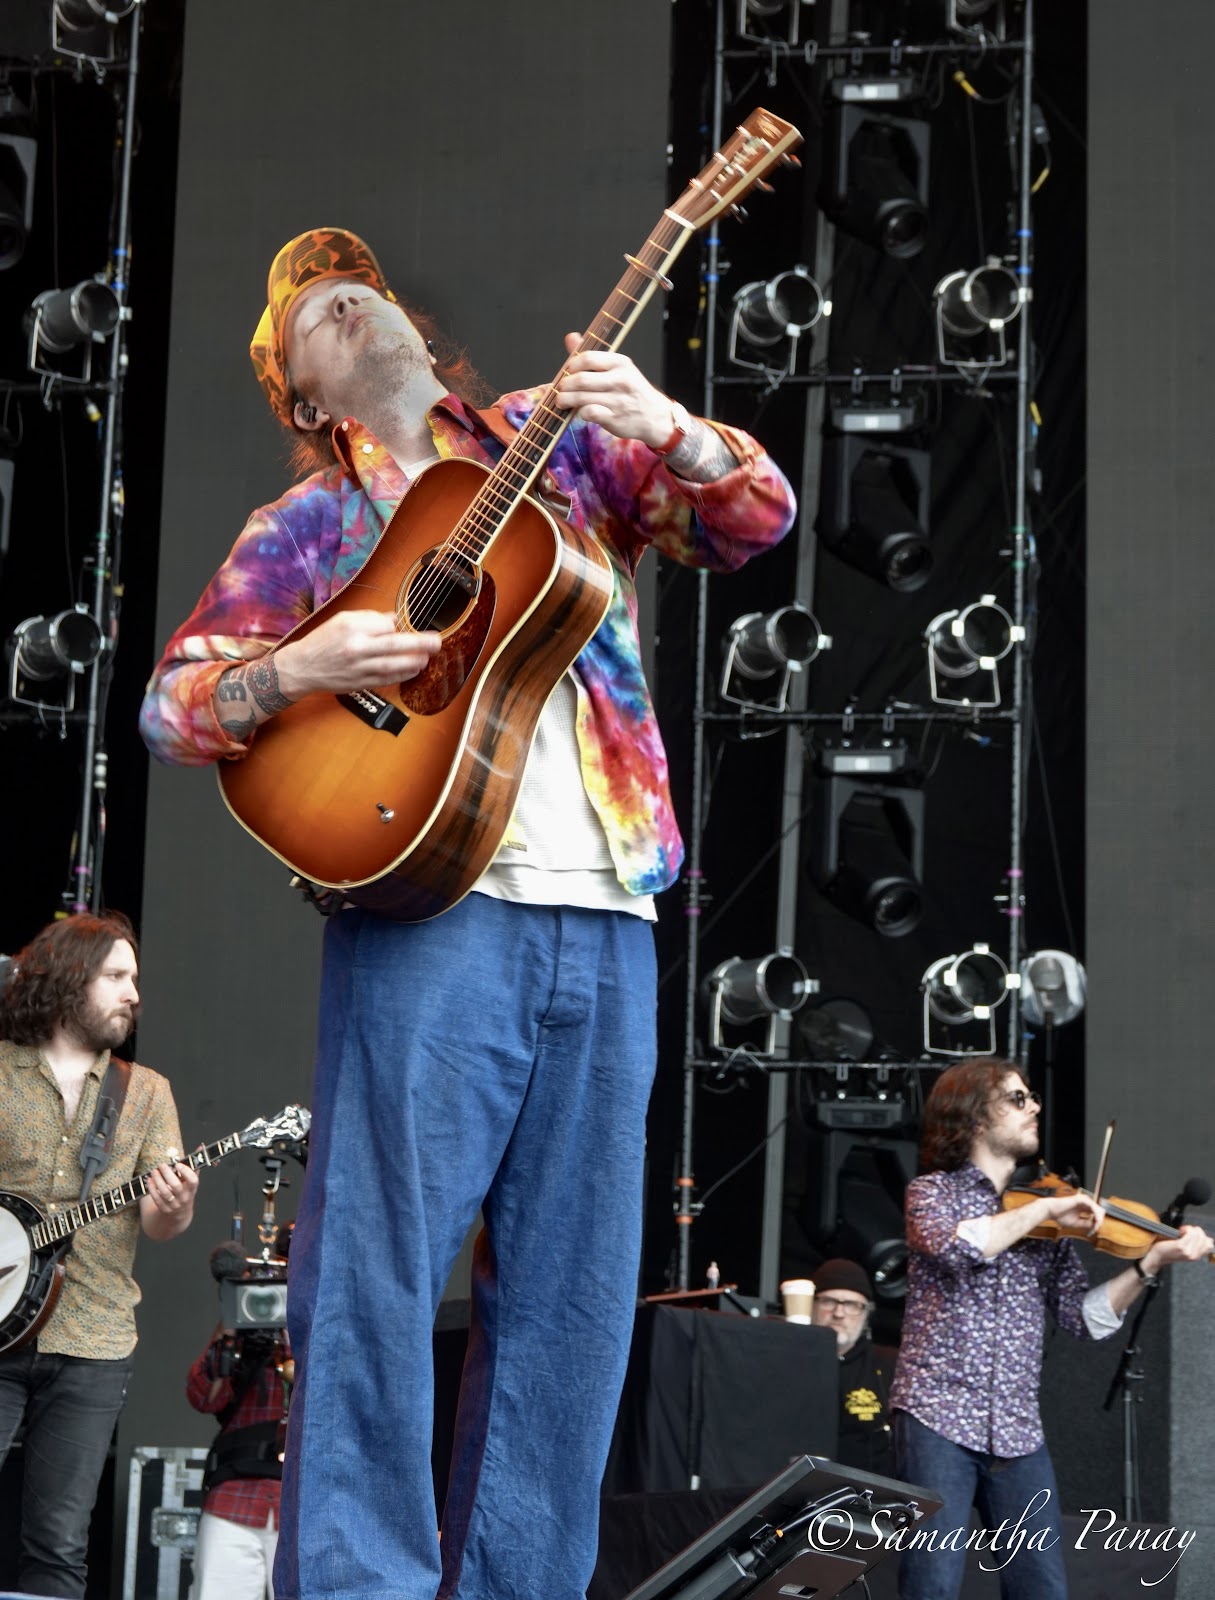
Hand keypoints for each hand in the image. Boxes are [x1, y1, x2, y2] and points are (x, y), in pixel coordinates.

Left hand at [146, 1158, 197, 1217]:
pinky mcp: (164, 1209)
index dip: (186, 1172)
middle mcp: (184, 1197)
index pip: (193, 1180)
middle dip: (167, 1174)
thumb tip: (200, 1146)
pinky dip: (152, 1188)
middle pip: (176, 1186)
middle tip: (161, 1165)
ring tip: (154, 1171)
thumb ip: (194, 1164)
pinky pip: (157, 1198)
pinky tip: (149, 1180)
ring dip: (158, 1180)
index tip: (178, 1164)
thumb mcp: (191, 1180)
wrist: (180, 1213)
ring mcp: (174, 1204)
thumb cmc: (186, 1191)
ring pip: (165, 1192)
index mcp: (192, 1189)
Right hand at [276, 610, 441, 698]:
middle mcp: (356, 648)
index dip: (398, 626)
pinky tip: (413, 669)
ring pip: (393, 665)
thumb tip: (395, 620)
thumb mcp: (342, 620)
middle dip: (419, 644)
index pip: (385, 625)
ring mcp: (359, 668)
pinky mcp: (360, 683)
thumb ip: (370, 618)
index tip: (406, 626)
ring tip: (428, 657)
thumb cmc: (323, 641)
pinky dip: (402, 675)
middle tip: (437, 641)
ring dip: (414, 662)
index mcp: (351, 627)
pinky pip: (387, 679)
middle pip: (394, 645)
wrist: (302, 668)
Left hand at [555, 331, 675, 447]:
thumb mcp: (618, 368)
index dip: (571, 365)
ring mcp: (618, 400)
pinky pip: (588, 413)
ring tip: (562, 402)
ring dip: (566, 400)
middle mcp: (620, 380)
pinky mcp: (614, 418)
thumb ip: (592, 356)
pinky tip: (579, 412)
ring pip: (581, 398)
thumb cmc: (631, 391)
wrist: (654, 416)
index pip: (588, 358)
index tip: (567, 372)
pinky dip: (579, 413)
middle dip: (564, 385)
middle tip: (560, 390)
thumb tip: (570, 338)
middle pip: (581, 379)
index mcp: (620, 363)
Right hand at [1045, 1192, 1104, 1233]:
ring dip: (1098, 1220)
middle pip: (1099, 1212)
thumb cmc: (1061, 1216)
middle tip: (1094, 1230)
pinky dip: (1096, 1216)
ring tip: (1094, 1228)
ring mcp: (1084, 1200)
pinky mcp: (1082, 1199)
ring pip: (1098, 1210)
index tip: (1092, 1231)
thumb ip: (1087, 1224)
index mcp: (1083, 1207)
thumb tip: (1096, 1226)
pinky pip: (1094, 1208)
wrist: (1051, 1211)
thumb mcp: (1077, 1223)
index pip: (1096, 1214)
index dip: (1097, 1223)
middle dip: (1099, 1222)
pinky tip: (1094, 1222)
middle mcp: (1085, 1203)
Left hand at [1143, 1223, 1213, 1273]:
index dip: (1203, 1236)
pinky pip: (1190, 1234)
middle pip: (1204, 1238)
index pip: (1210, 1245)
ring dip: (1190, 1229)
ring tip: (1182, 1231)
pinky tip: (1180, 1230)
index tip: (1193, 1234)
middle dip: (1196, 1231)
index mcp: (1197, 1256)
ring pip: (1197, 1234)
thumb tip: (1207, 1238)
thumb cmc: (1169, 1250)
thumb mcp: (1186, 1249)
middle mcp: (1194, 1256)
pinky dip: (1187, 1229)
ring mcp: (1188, 1252)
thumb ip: (1196, 1245)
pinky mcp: (1181, 1247)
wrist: (1156, 1256)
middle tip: (1186, 1231)